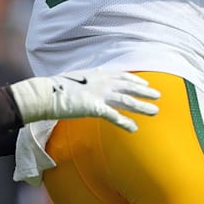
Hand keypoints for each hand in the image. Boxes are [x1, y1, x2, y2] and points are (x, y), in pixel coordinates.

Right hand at [9, 69, 160, 130]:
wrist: (44, 94)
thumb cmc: (55, 89)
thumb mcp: (73, 80)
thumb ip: (85, 81)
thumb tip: (92, 80)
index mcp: (95, 74)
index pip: (120, 76)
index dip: (134, 80)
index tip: (145, 84)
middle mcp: (100, 82)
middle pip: (128, 86)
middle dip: (144, 91)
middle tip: (159, 95)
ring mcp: (98, 94)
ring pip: (126, 100)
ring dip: (142, 106)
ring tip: (155, 112)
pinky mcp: (94, 107)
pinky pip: (113, 115)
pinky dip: (125, 122)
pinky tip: (134, 128)